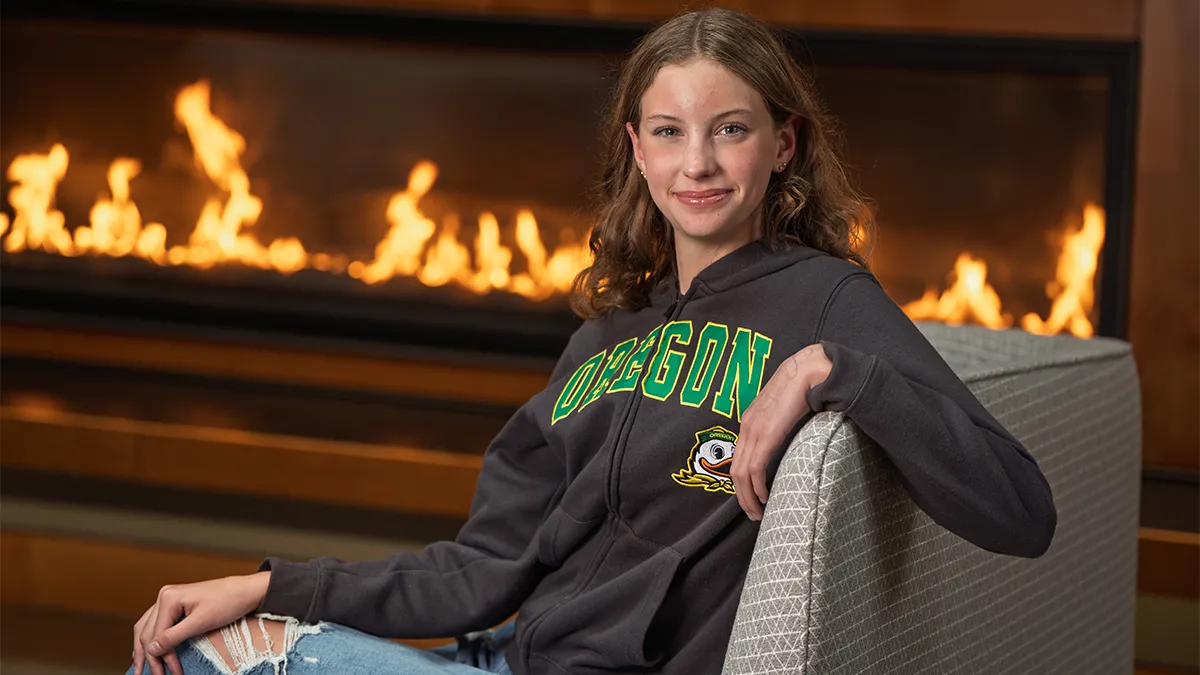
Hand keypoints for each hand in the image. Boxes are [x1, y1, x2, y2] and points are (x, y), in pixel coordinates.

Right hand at [133, 572, 270, 674]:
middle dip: (149, 658)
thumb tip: (151, 650)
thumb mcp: (201, 622)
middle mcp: (165, 596)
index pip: (156, 635)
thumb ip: (174, 636)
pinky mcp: (176, 604)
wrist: (245, 590)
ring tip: (142, 669)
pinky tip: (148, 650)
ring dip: (143, 649)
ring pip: (146, 628)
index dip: (160, 658)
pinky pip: (155, 623)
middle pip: (147, 632)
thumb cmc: (228, 602)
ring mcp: (169, 599)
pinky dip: (151, 638)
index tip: (169, 674)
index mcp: (168, 598)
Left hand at [731, 343, 831, 520]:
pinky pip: (754, 468)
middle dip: (741, 496)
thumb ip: (778, 426)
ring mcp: (754, 430)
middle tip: (752, 513)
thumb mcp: (783, 412)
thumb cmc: (801, 388)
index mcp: (749, 421)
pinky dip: (756, 487)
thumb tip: (785, 442)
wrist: (808, 371)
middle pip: (734, 470)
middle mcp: (746, 427)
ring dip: (747, 497)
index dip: (741, 482)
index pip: (738, 459)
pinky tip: (764, 497)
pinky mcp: (765, 435)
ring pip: (741, 473)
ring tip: (757, 512)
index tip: (751, 497)